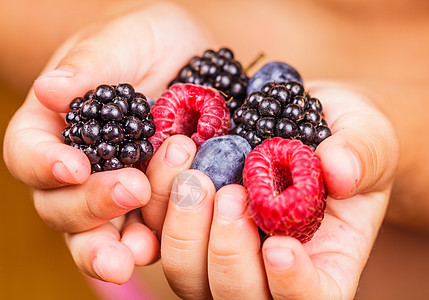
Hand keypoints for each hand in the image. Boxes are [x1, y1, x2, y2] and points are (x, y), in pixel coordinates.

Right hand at [3, 2, 212, 283]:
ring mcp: (115, 193)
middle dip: (92, 206)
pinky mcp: (153, 207)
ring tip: (143, 242)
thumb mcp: (122, 42)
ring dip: (118, 244)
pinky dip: (152, 245)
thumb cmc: (145, 45)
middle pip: (61, 207)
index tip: (75, 166)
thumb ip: (90, 66)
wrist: (189, 62)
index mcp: (55, 128)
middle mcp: (79, 170)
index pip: (28, 154)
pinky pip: (146, 236)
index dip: (45, 165)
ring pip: (98, 234)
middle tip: (131, 190)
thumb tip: (51, 90)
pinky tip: (164, 245)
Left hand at [155, 81, 398, 298]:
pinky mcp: (190, 225)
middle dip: (228, 254)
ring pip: (189, 276)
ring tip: (193, 175)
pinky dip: (155, 208)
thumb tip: (340, 171)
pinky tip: (172, 161)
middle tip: (228, 195)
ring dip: (184, 233)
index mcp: (324, 261)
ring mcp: (222, 252)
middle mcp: (268, 269)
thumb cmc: (342, 136)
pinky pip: (157, 236)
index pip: (314, 299)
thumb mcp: (366, 136)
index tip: (280, 247)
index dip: (294, 287)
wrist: (298, 119)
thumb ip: (360, 154)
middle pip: (239, 298)